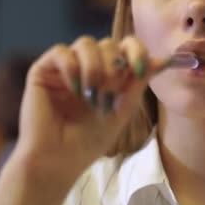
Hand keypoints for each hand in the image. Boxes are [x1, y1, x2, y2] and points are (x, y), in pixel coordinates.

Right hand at [0, 35, 165, 204]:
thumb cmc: (88, 141)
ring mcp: (64, 67)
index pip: (125, 47)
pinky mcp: (42, 70)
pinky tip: (75, 89)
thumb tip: (162, 60)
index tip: (141, 69)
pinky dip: (72, 67)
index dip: (137, 51)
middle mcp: (86, 67)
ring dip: (94, 67)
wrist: (58, 161)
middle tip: (109, 92)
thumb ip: (138, 83)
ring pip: (85, 43)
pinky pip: (61, 52)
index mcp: (107, 75)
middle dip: (114, 65)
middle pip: (107, 43)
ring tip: (91, 95)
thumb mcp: (122, 110)